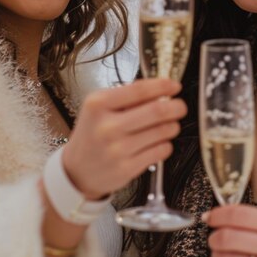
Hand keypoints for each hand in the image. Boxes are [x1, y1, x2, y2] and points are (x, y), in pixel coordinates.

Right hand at [62, 78, 185, 199]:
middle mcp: (107, 126)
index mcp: (98, 104)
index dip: (162, 86)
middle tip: (180, 106)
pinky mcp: (127, 168)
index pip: (139, 90)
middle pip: (156, 111)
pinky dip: (166, 144)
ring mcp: (117, 149)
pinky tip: (158, 142)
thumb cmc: (92, 134)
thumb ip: (126, 96)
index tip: (174, 86)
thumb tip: (160, 88)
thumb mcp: (99, 108)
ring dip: (172, 126)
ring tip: (169, 125)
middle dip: (176, 107)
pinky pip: (161, 151)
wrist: (76, 170)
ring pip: (162, 132)